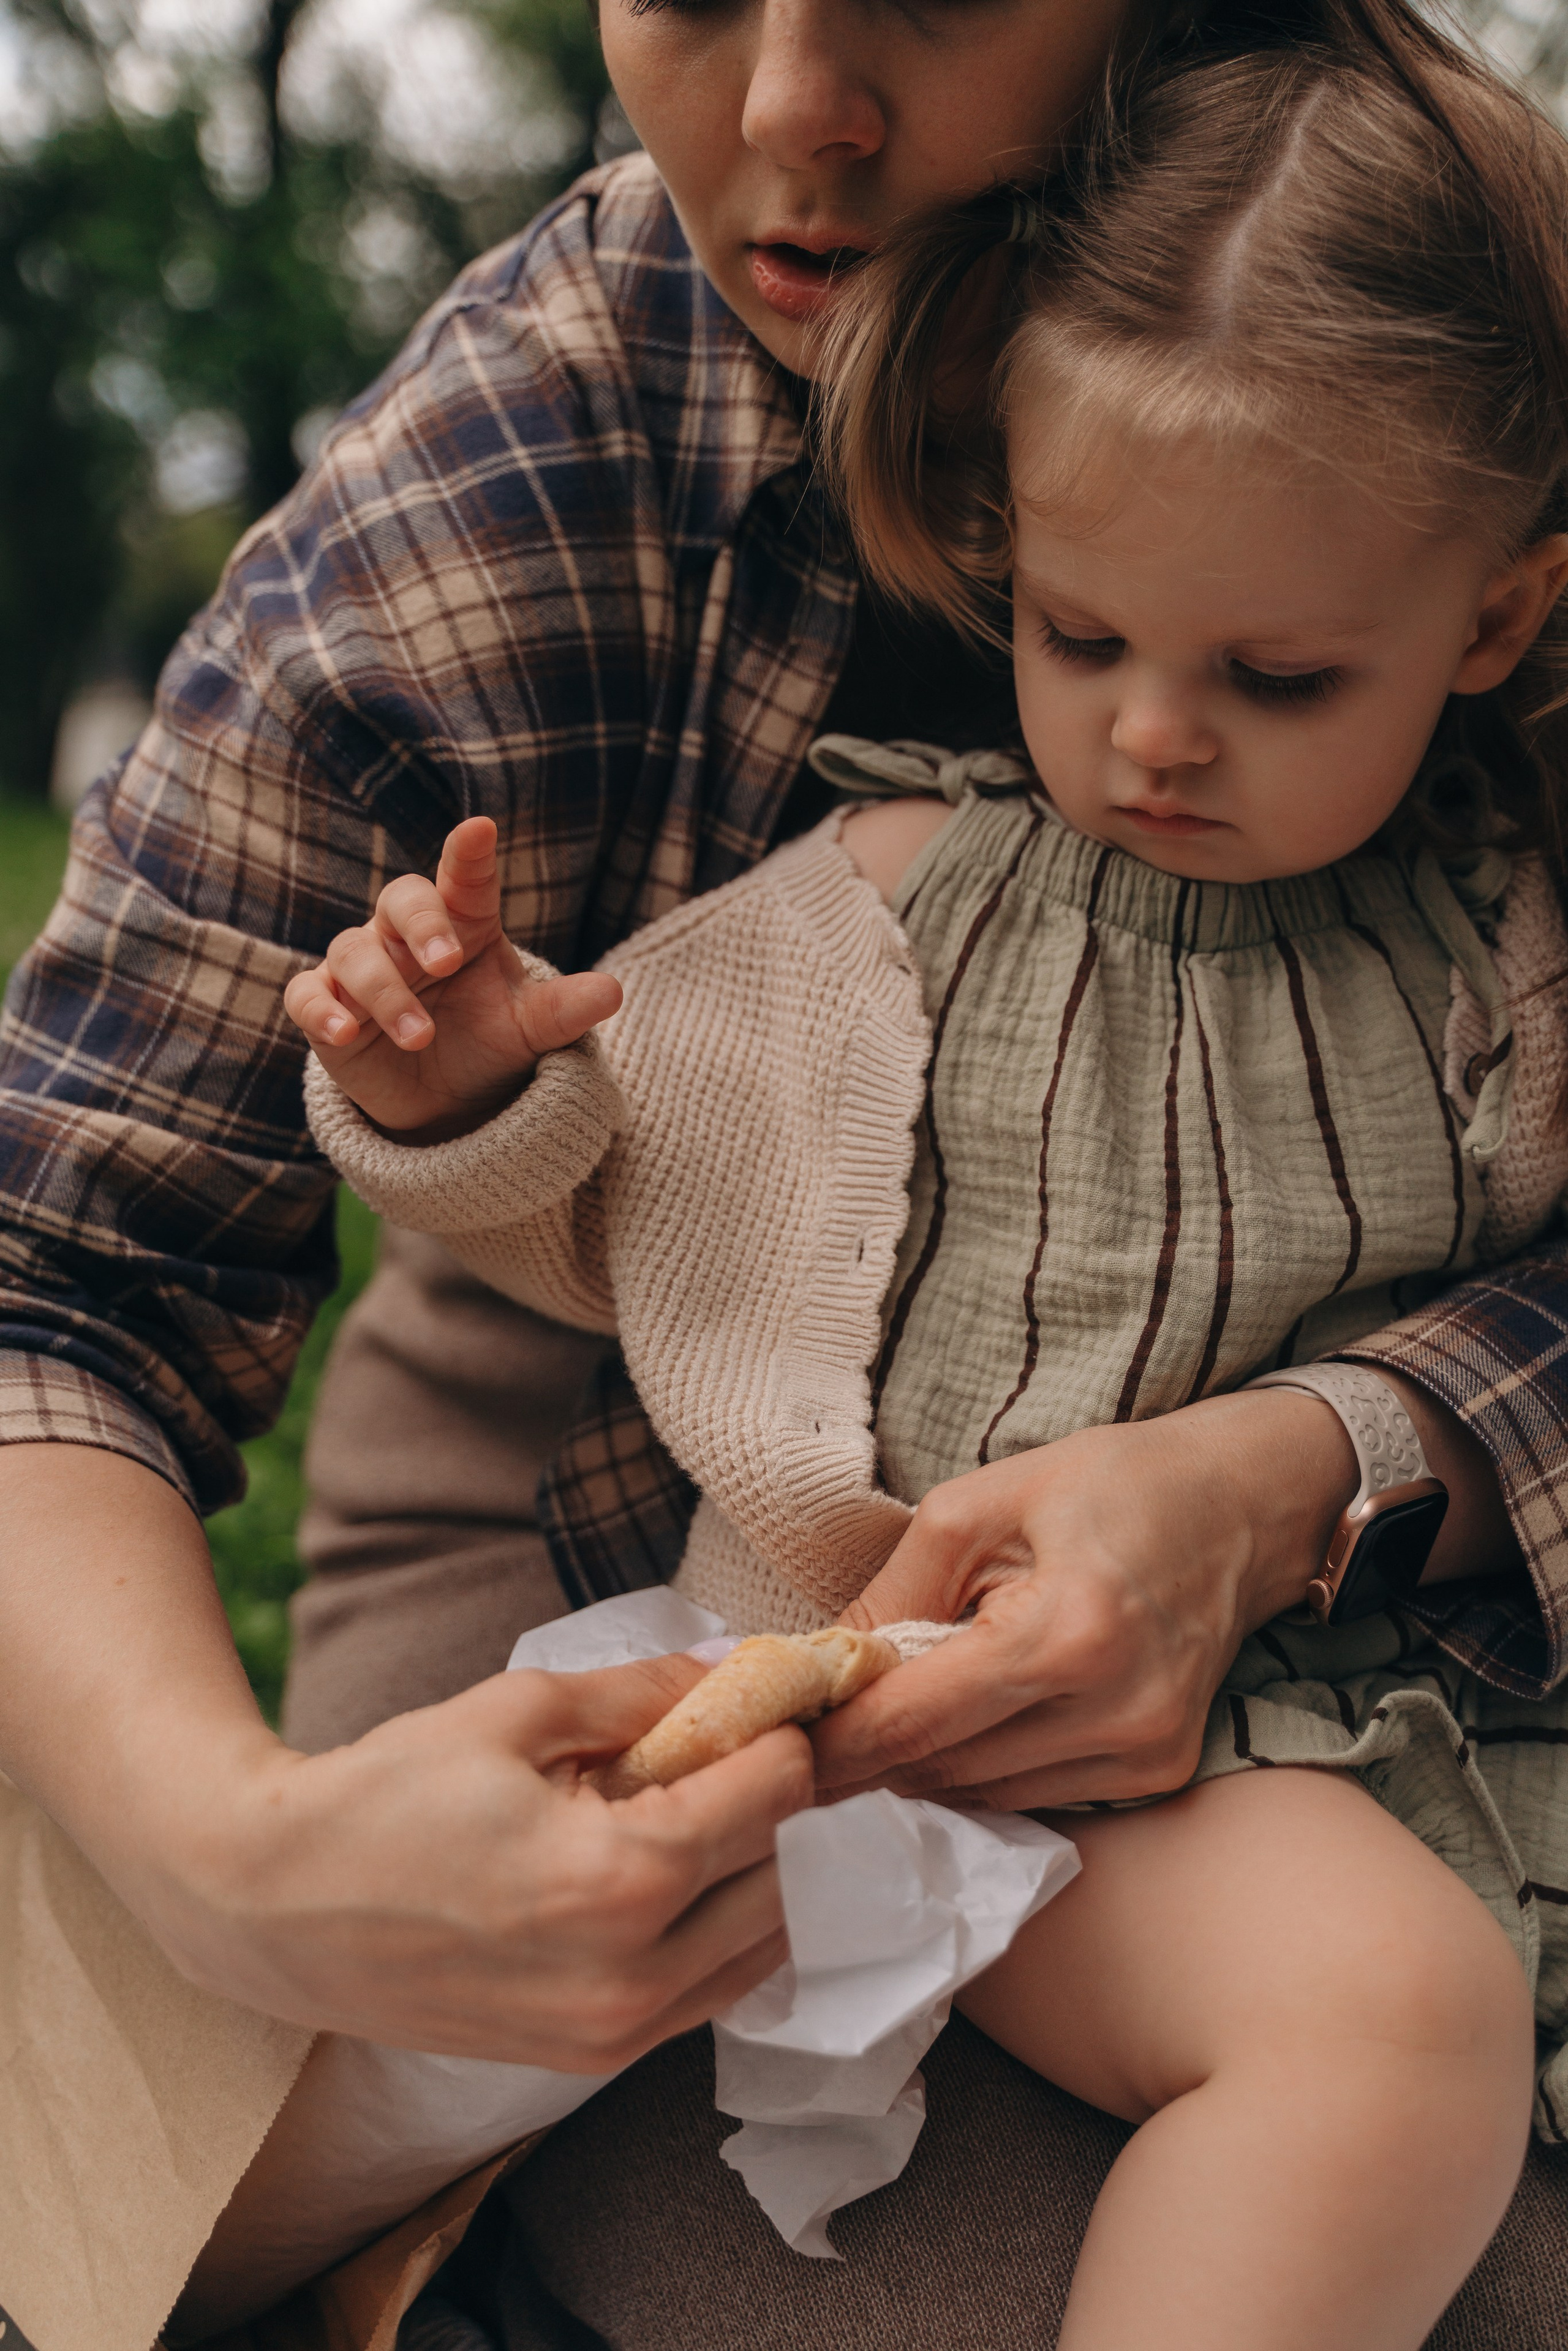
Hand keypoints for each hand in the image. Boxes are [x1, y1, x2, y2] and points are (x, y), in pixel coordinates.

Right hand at [154, 1655, 810, 2068]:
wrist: (274, 1907)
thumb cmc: (387, 1794)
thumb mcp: (519, 1710)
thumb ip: (642, 1692)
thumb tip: (731, 1668)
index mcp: (620, 1878)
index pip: (773, 1797)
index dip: (779, 1736)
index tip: (764, 1703)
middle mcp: (632, 1974)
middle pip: (784, 1878)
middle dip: (780, 1807)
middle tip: (744, 1753)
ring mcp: (612, 2035)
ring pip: (761, 1950)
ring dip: (761, 1878)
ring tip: (710, 1812)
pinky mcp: (589, 2062)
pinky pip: (706, 1997)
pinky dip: (719, 1935)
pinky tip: (676, 1878)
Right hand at [283, 815, 621, 1138]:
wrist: (447, 1103)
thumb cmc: (489, 1043)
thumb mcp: (529, 1029)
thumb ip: (564, 1010)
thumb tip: (614, 992)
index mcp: (464, 923)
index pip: (465, 878)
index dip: (468, 854)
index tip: (480, 830)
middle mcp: (407, 935)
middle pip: (400, 899)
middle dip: (421, 924)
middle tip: (447, 960)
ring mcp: (362, 969)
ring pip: (353, 952)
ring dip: (385, 992)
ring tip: (420, 1035)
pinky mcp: (326, 1008)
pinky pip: (306, 994)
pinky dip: (321, 1009)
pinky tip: (344, 1031)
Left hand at [812, 1388, 1358, 1808]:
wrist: (1242, 1506)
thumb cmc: (1113, 1484)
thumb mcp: (983, 1502)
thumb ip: (896, 1590)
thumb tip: (823, 1662)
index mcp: (1069, 1632)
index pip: (917, 1720)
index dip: (834, 1742)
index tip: (772, 1744)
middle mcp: (1117, 1710)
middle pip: (943, 1768)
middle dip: (867, 1751)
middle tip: (809, 1724)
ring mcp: (1146, 1752)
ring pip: (982, 1794)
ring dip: (923, 1760)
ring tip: (890, 1707)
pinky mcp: (1160, 1772)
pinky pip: (1033, 1794)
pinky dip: (984, 1763)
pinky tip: (972, 1714)